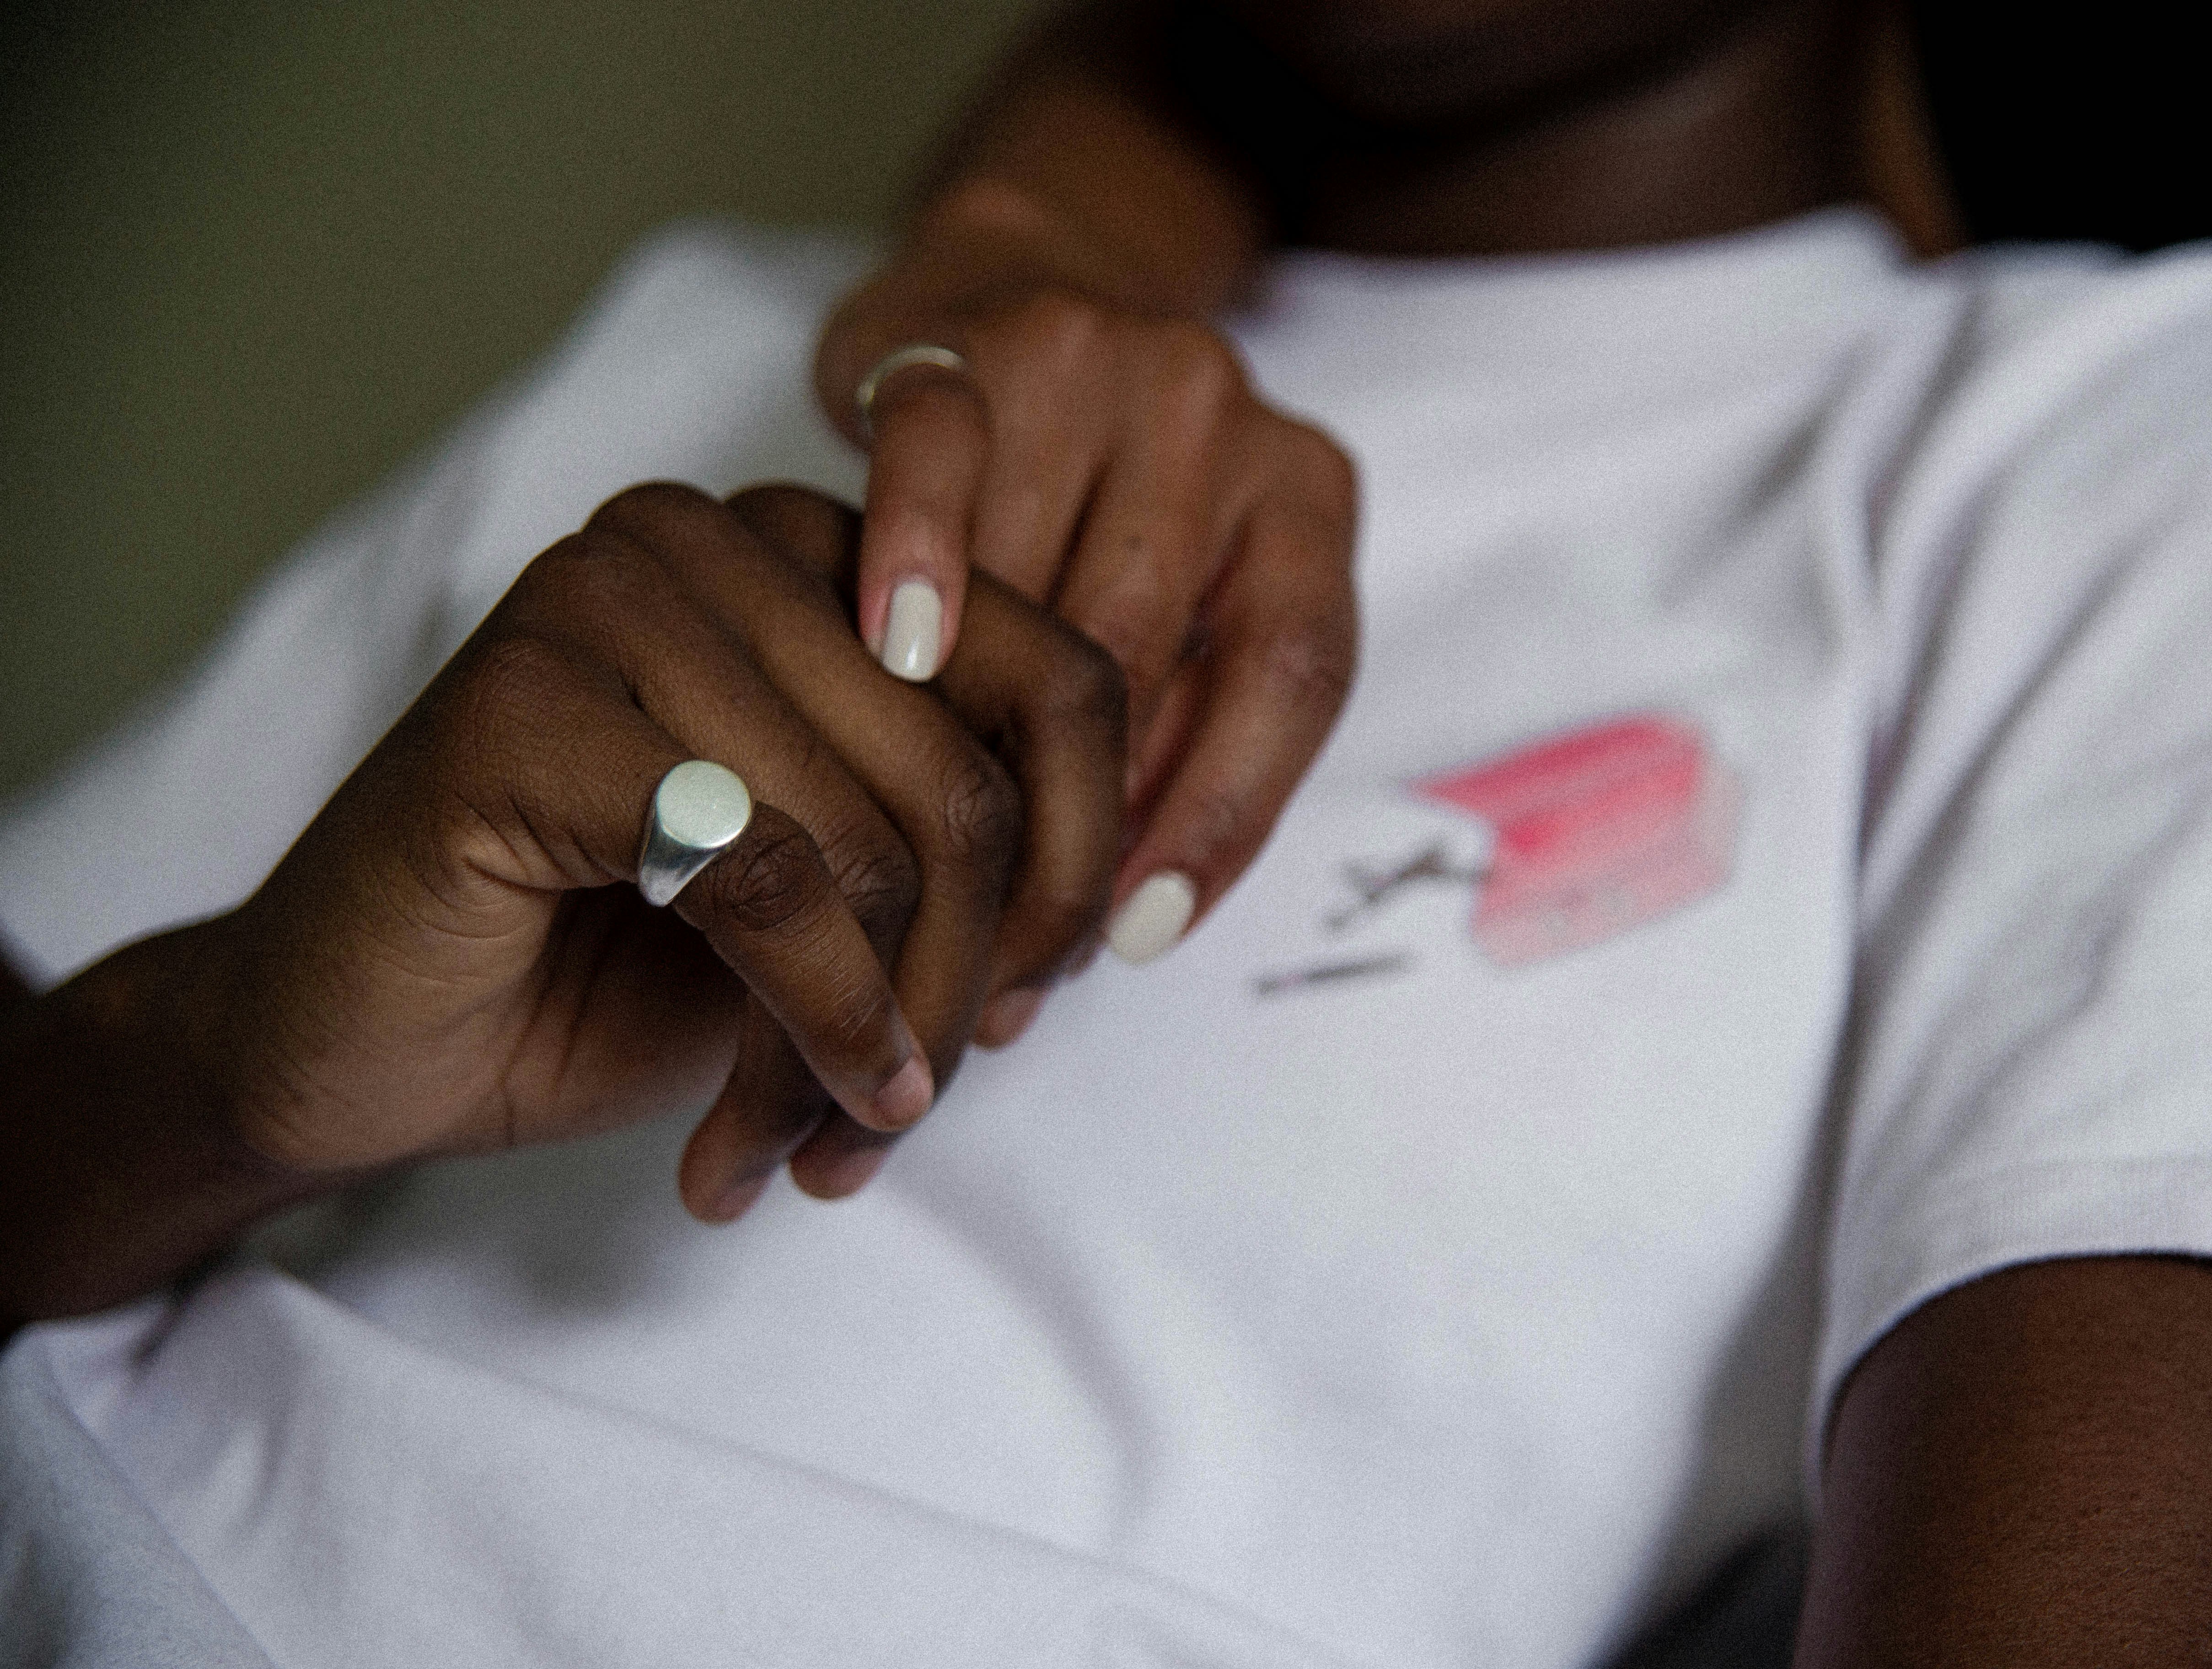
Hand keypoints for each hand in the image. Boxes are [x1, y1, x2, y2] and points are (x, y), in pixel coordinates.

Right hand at [214, 482, 1123, 1219]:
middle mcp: (718, 540)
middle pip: (972, 784)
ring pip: (878, 846)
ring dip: (866, 1046)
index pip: (1060, 684)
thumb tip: (1112, 913)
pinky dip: (807, 1031)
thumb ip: (965, 859)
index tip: (1026, 1011)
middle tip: (894, 1123)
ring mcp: (607, 598)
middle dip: (963, 993)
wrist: (356, 1045)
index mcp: (817, 559)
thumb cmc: (602, 973)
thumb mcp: (837, 906)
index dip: (1079, 873)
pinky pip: (764, 878)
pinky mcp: (523, 705)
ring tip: (810, 1150)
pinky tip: (763, 1142)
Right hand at [817, 201, 1356, 1013]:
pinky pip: (944, 452)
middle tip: (997, 932)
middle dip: (1072, 807)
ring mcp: (1104, 361)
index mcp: (1301, 496)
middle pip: (1156, 644)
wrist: (1013, 273)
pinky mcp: (974, 333)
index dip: (1223, 816)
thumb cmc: (1092, 492)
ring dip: (979, 726)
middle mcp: (1222, 420)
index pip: (1295, 676)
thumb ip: (1168, 729)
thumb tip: (1109, 931)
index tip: (1138, 932)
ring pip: (1048, 575)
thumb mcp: (1174, 598)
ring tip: (919, 849)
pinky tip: (892, 652)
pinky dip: (920, 556)